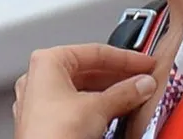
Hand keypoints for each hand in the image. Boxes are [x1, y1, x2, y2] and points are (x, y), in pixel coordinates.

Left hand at [13, 44, 156, 138]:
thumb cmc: (52, 133)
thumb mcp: (98, 107)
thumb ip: (124, 92)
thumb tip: (141, 84)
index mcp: (46, 62)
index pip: (93, 51)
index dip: (124, 57)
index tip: (144, 63)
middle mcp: (38, 79)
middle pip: (87, 70)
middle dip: (117, 76)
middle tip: (142, 80)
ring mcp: (40, 103)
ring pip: (82, 90)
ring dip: (109, 92)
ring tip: (133, 96)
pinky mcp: (46, 124)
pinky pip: (76, 108)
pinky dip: (96, 108)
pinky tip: (113, 113)